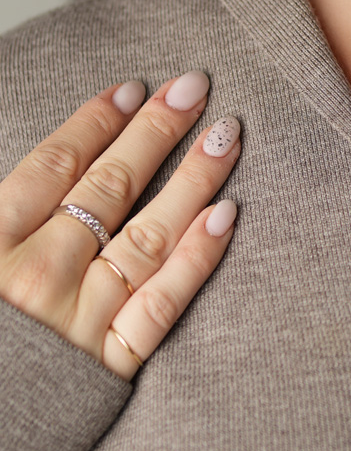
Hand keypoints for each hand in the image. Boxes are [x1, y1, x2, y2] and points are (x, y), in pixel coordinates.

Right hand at [0, 71, 240, 380]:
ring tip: (226, 136)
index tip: (134, 89)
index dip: (97, 121)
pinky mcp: (113, 362)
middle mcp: (39, 274)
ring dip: (192, 179)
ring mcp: (81, 318)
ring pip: (148, 232)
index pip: (54, 165)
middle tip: (197, 88)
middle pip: (110, 186)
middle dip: (157, 131)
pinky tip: (228, 215)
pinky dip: (199, 257)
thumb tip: (47, 173)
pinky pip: (164, 301)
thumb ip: (1, 213)